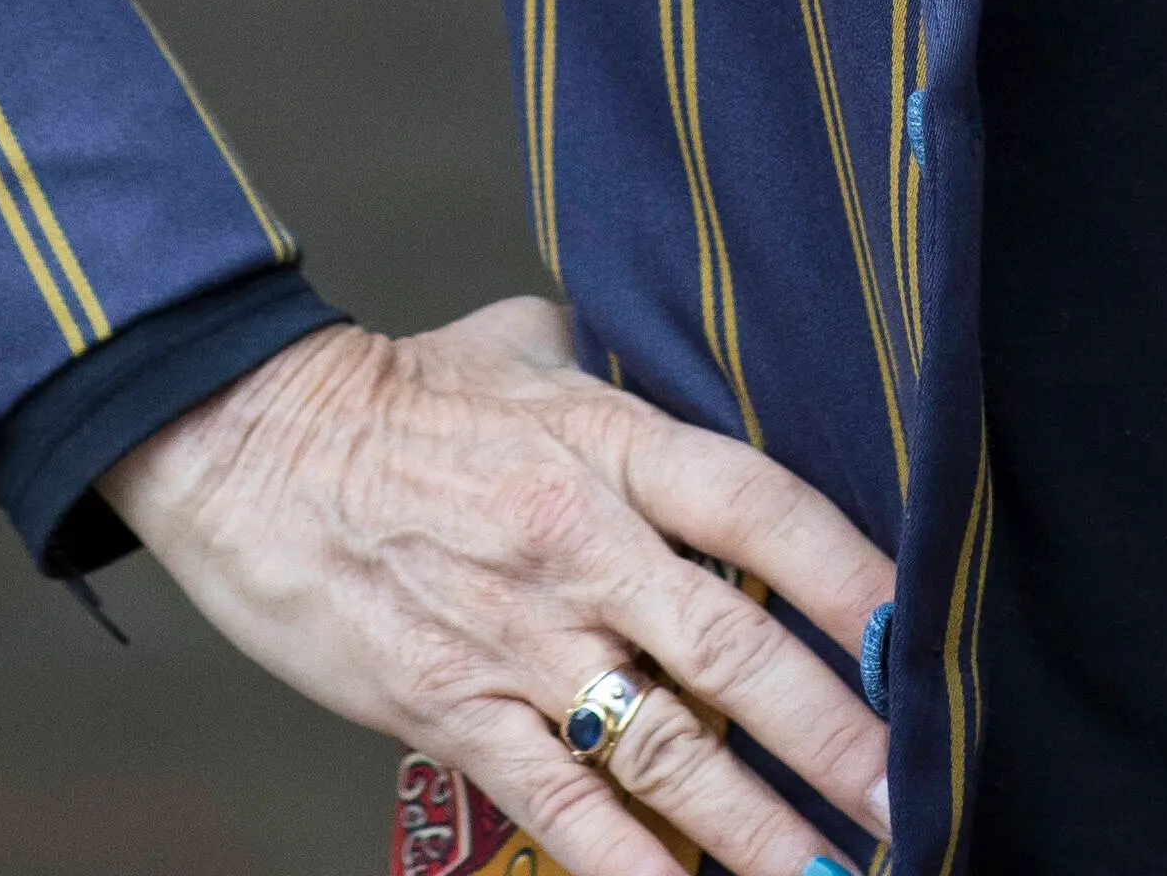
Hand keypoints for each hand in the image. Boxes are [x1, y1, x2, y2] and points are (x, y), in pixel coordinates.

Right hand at [104, 294, 898, 875]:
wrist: (240, 441)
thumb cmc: (392, 391)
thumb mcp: (523, 343)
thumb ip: (622, 371)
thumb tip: (705, 376)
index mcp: (607, 444)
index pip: (764, 510)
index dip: (856, 579)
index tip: (926, 639)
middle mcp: (580, 545)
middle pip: (737, 649)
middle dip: (840, 736)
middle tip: (916, 796)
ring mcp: (517, 638)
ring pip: (667, 749)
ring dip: (762, 828)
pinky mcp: (452, 708)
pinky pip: (563, 802)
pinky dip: (631, 865)